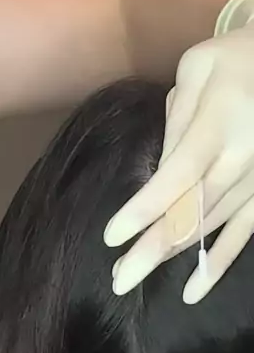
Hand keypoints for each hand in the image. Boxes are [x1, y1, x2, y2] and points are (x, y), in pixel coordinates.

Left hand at [103, 12, 253, 303]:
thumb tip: (160, 166)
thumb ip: (177, 119)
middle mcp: (240, 161)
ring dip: (173, 256)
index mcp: (219, 126)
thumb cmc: (232, 60)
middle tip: (119, 279)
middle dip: (152, 248)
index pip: (176, 177)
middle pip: (191, 213)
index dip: (144, 210)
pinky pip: (243, 235)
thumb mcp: (196, 70)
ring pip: (211, 228)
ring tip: (134, 278)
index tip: (112, 238)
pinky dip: (218, 265)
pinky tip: (194, 291)